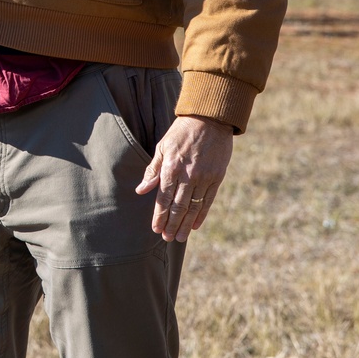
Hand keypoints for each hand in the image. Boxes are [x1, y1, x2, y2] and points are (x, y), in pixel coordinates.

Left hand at [135, 115, 233, 242]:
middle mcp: (188, 175)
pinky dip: (202, 214)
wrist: (210, 119)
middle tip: (167, 238)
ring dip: (185, 224)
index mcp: (171, 168)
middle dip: (171, 224)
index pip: (163, 198)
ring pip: (193, 207)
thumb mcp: (162, 147)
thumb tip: (141, 190)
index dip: (159, 216)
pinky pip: (208, 200)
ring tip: (180, 237)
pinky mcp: (217, 177)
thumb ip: (152, 171)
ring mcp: (204, 177)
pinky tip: (195, 225)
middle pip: (178, 206)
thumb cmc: (181, 132)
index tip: (155, 229)